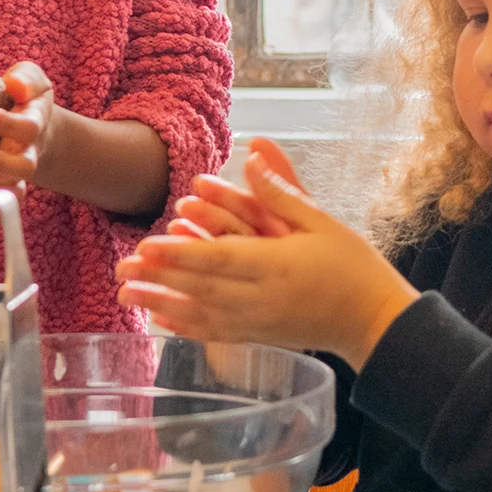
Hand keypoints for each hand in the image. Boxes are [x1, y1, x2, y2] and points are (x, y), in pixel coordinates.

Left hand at [0, 61, 55, 200]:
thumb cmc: (24, 97)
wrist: (29, 127)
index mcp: (34, 125)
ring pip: (8, 192)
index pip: (26, 127)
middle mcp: (27, 155)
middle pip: (20, 167)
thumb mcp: (30, 79)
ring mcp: (15, 178)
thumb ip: (26, 79)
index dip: (4, 123)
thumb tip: (14, 84)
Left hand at [116, 145, 418, 371]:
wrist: (374, 320)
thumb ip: (282, 191)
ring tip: (124, 297)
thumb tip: (252, 155)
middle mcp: (262, 298)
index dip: (180, 254)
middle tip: (117, 270)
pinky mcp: (259, 337)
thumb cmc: (353, 264)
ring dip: (160, 304)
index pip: (219, 259)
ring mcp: (258, 322)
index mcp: (277, 266)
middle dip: (156, 279)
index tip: (145, 246)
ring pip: (200, 314)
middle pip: (199, 288)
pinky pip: (215, 333)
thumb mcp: (322, 221)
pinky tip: (161, 319)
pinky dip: (185, 326)